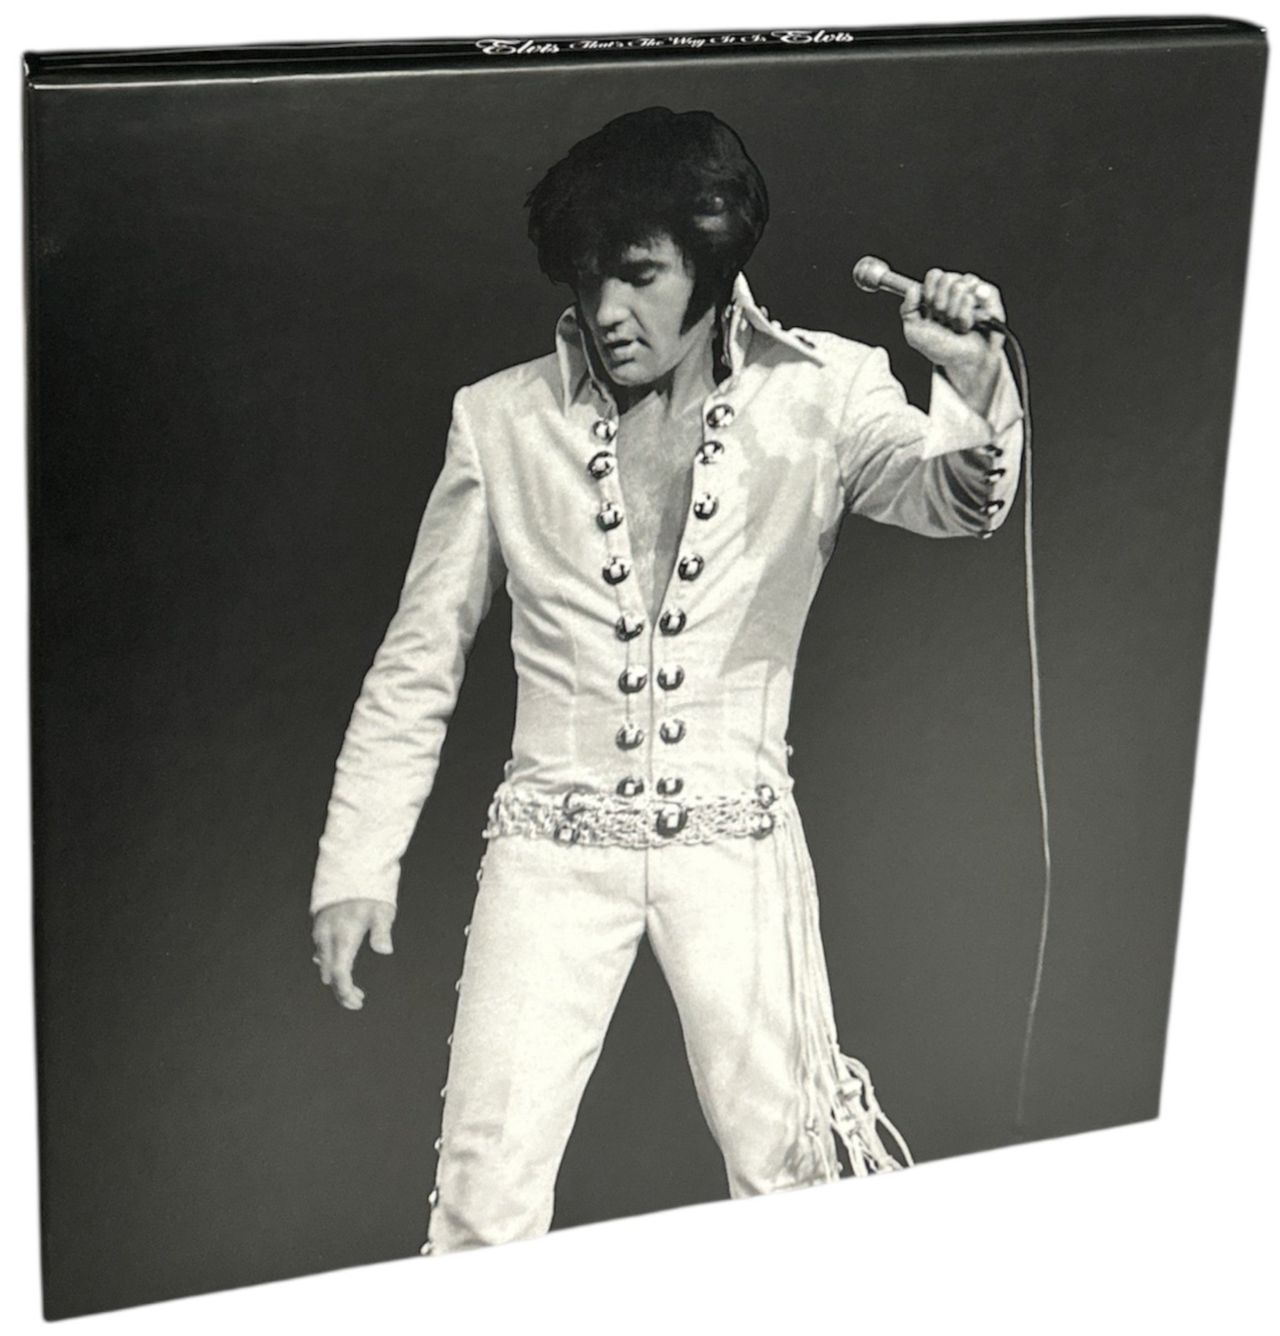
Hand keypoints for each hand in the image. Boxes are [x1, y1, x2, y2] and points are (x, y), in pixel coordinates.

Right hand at [311, 898, 394, 1009]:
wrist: (351, 868)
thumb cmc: (371, 891)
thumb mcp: (382, 910)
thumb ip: (382, 931)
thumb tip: (384, 950)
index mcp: (344, 936)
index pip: (339, 973)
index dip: (345, 992)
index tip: (357, 1003)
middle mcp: (328, 936)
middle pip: (329, 973)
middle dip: (342, 990)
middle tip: (359, 998)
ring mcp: (321, 931)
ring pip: (322, 963)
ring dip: (335, 977)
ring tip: (353, 986)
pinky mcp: (319, 925)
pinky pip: (319, 950)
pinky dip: (329, 963)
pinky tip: (340, 964)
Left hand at [900, 269, 1006, 402]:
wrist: (963, 362)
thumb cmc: (941, 347)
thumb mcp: (914, 332)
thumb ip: (907, 309)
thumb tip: (913, 288)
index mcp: (938, 292)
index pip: (934, 275)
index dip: (929, 292)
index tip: (930, 311)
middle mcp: (956, 289)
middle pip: (947, 279)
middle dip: (942, 306)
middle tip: (946, 322)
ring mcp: (974, 291)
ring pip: (961, 286)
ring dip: (956, 313)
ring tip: (958, 326)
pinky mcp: (990, 298)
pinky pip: (980, 292)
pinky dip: (970, 313)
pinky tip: (971, 322)